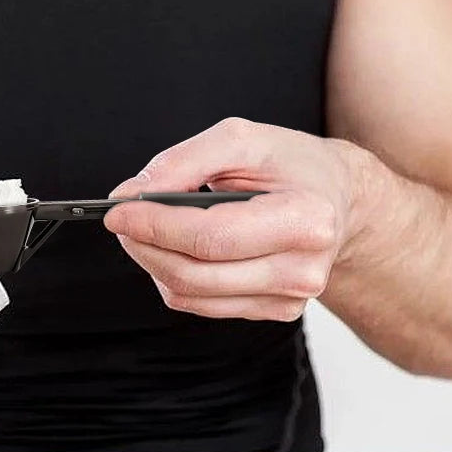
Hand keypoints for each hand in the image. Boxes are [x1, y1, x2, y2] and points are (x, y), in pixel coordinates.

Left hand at [103, 118, 370, 321]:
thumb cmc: (289, 165)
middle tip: (122, 219)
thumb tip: (128, 195)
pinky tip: (178, 249)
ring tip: (148, 230)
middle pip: (195, 273)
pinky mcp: (273, 312)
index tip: (116, 212)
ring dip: (154, 262)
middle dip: (144, 245)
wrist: (335, 198)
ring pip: (190, 295)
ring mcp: (289, 299)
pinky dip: (175, 277)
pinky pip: (200, 304)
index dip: (155, 226)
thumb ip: (182, 162)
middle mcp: (303, 270)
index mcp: (306, 220)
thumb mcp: (241, 140)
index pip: (211, 237)